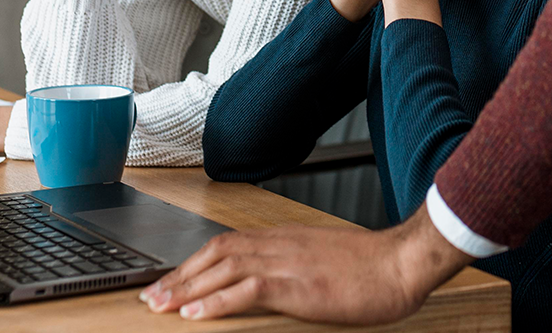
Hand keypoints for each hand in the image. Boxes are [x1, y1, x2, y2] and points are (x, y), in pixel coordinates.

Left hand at [139, 202, 470, 321]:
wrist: (401, 263)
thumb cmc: (371, 267)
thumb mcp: (325, 261)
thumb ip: (297, 265)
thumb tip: (277, 281)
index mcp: (285, 238)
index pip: (229, 243)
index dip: (196, 261)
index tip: (172, 279)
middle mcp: (280, 244)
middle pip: (217, 252)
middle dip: (180, 274)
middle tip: (150, 294)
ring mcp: (287, 262)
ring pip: (224, 267)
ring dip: (187, 287)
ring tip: (160, 305)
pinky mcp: (298, 285)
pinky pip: (247, 289)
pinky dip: (216, 300)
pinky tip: (196, 313)